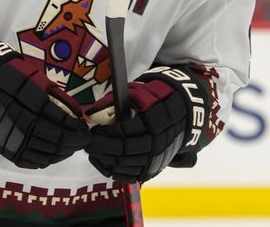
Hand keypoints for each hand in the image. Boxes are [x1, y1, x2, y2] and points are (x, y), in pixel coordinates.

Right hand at [0, 41, 90, 168]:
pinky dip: (45, 160)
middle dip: (73, 142)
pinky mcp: (3, 146)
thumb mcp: (34, 77)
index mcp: (29, 101)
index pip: (59, 120)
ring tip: (71, 147)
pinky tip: (54, 154)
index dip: (75, 128)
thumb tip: (77, 113)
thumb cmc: (8, 75)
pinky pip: (28, 160)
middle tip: (83, 140)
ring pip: (43, 152)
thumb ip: (56, 95)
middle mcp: (21, 120)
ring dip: (62, 152)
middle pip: (54, 138)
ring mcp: (11, 136)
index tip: (84, 129)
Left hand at [85, 66, 203, 182]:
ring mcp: (156, 156)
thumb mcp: (137, 94)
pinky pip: (134, 175)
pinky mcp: (155, 167)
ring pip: (127, 165)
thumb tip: (91, 114)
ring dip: (106, 161)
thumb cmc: (153, 102)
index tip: (94, 131)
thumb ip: (115, 102)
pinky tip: (107, 166)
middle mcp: (155, 141)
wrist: (180, 114)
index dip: (105, 133)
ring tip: (94, 154)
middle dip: (101, 148)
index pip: (122, 131)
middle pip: (123, 150)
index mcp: (150, 121)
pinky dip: (118, 173)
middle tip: (88, 144)